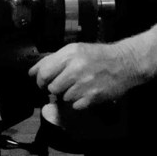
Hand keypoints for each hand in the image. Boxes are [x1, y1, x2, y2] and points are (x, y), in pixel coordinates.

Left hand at [28, 42, 143, 109]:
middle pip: (52, 87)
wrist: (124, 63)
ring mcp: (84, 83)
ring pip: (63, 97)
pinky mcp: (92, 97)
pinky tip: (85, 92)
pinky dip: (78, 101)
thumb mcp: (74, 50)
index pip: (44, 72)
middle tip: (63, 84)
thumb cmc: (98, 56)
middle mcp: (75, 68)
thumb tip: (31, 72)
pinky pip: (75, 105)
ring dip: (67, 94)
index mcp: (69, 54)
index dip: (41, 80)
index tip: (44, 82)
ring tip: (78, 86)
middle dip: (54, 88)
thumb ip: (51, 60)